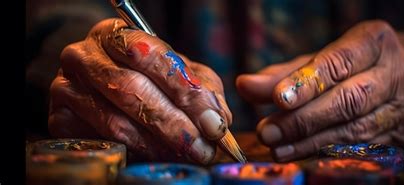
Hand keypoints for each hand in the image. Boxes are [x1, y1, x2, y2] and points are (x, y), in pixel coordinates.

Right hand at [48, 19, 231, 163]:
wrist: (101, 86)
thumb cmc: (148, 76)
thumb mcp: (179, 73)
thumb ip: (201, 90)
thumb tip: (217, 121)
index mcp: (115, 35)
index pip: (149, 55)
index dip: (184, 89)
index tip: (212, 121)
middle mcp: (84, 56)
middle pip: (132, 90)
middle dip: (174, 124)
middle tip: (202, 148)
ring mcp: (66, 87)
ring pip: (116, 121)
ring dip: (157, 144)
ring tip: (186, 155)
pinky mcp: (59, 119)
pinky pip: (100, 142)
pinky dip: (134, 154)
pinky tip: (156, 156)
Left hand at [237, 20, 403, 161]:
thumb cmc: (360, 61)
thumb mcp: (327, 56)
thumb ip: (287, 72)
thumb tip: (246, 86)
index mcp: (375, 41)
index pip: (340, 63)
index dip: (308, 83)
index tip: (277, 99)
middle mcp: (395, 72)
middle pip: (349, 100)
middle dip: (304, 119)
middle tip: (267, 131)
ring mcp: (402, 107)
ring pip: (355, 129)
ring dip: (311, 141)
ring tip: (277, 147)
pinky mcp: (401, 135)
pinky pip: (361, 148)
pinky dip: (328, 153)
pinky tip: (300, 155)